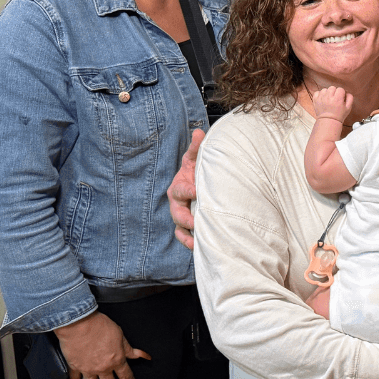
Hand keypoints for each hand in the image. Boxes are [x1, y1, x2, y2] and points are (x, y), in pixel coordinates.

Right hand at [55, 313, 151, 378]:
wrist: (78, 324)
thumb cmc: (99, 326)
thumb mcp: (121, 335)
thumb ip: (130, 349)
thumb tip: (142, 356)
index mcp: (116, 360)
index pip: (126, 376)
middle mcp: (103, 367)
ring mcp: (88, 368)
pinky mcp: (74, 365)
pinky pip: (76, 378)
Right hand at [168, 129, 203, 249]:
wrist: (201, 181)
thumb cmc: (198, 170)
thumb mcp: (197, 159)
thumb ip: (197, 148)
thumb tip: (199, 132)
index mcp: (180, 186)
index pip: (180, 190)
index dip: (187, 191)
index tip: (196, 192)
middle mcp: (178, 203)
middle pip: (177, 212)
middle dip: (184, 217)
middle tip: (194, 221)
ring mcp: (182, 215)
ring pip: (180, 227)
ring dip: (187, 234)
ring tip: (196, 240)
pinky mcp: (188, 225)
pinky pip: (184, 236)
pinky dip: (189, 242)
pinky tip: (198, 246)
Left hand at [312, 86, 353, 121]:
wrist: (328, 121)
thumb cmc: (339, 115)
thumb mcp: (348, 108)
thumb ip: (350, 98)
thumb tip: (347, 92)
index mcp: (337, 99)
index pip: (340, 89)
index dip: (341, 93)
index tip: (341, 97)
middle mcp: (329, 97)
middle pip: (332, 87)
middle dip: (334, 92)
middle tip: (335, 98)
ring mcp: (321, 98)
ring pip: (325, 89)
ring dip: (327, 93)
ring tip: (329, 99)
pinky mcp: (315, 100)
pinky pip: (317, 92)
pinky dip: (320, 94)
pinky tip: (323, 99)